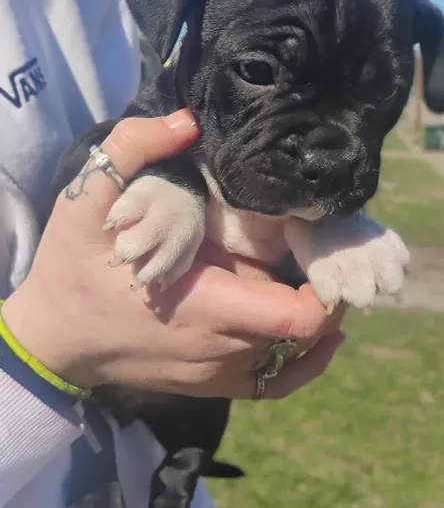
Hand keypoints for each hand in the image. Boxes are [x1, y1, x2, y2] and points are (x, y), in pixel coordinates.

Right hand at [2, 110, 345, 399]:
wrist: (53, 340)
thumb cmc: (72, 271)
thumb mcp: (84, 201)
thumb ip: (132, 151)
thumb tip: (187, 121)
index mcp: (204, 305)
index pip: (298, 317)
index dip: (327, 288)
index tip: (321, 248)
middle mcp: (220, 349)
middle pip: (305, 332)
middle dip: (322, 290)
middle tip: (316, 248)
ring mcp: (217, 374)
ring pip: (295, 355)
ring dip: (311, 318)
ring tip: (311, 276)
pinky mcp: (211, 386)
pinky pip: (275, 385)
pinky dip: (304, 363)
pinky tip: (319, 338)